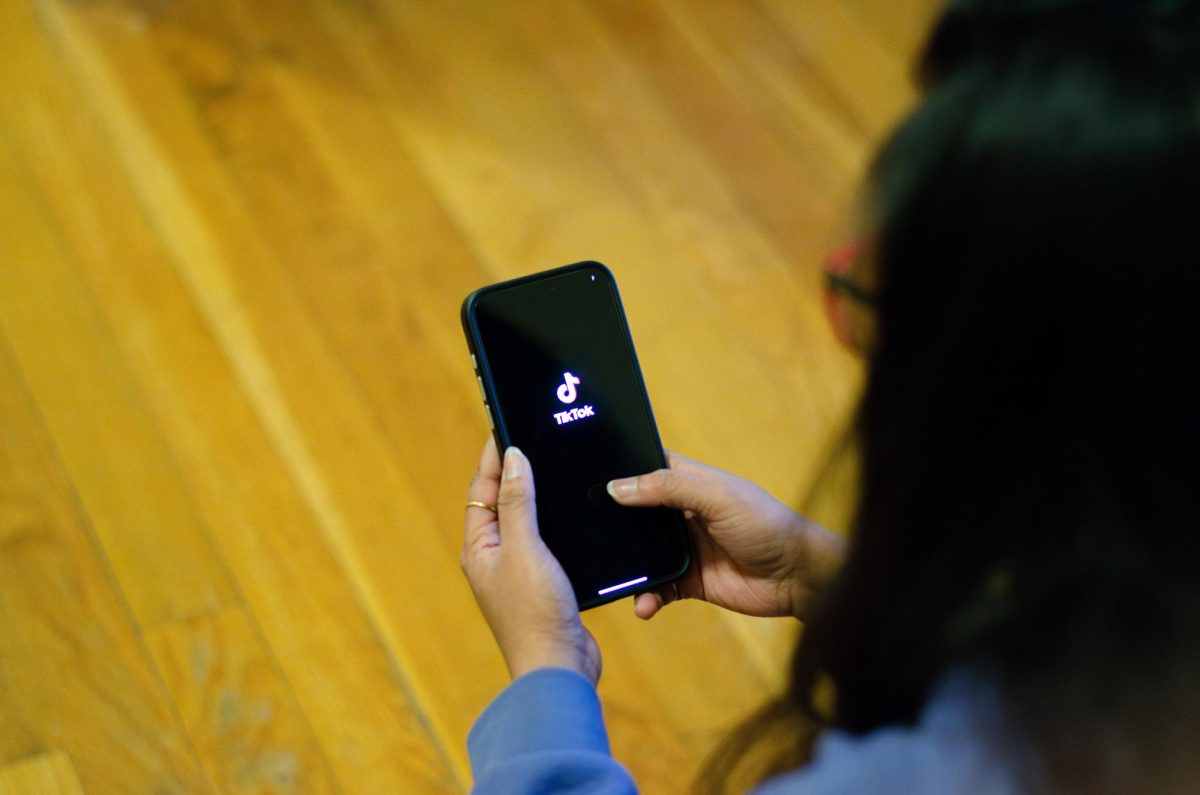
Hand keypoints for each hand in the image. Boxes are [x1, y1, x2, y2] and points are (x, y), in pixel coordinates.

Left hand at [462, 438, 600, 683]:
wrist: (559, 667)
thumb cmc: (534, 614)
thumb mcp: (525, 548)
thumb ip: (517, 502)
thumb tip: (512, 458)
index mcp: (480, 548)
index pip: (482, 489)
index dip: (493, 457)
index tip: (506, 426)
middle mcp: (495, 558)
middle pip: (501, 502)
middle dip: (514, 470)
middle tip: (530, 439)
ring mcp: (520, 572)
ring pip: (526, 521)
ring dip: (535, 495)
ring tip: (551, 467)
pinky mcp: (545, 584)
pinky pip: (546, 541)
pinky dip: (555, 521)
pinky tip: (573, 515)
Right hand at [607, 451, 845, 620]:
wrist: (798, 577)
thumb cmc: (766, 524)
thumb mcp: (717, 497)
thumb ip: (668, 488)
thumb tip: (616, 487)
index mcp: (689, 481)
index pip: (646, 467)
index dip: (618, 470)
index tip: (584, 477)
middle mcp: (681, 512)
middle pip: (635, 513)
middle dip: (612, 524)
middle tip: (580, 533)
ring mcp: (684, 548)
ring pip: (642, 555)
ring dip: (627, 567)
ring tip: (612, 578)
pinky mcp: (689, 581)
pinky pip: (658, 589)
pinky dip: (647, 598)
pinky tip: (644, 606)